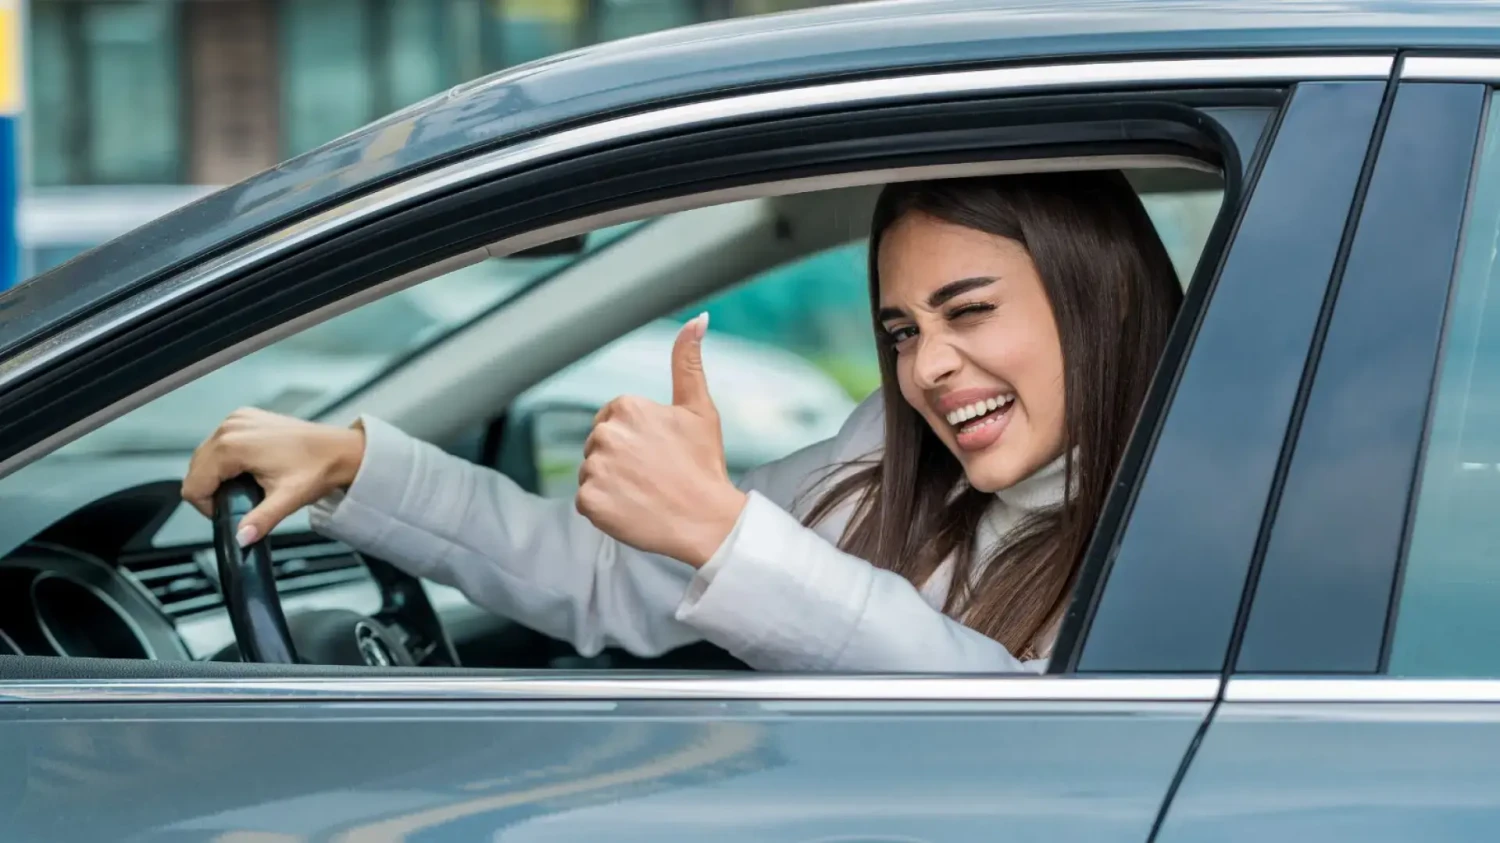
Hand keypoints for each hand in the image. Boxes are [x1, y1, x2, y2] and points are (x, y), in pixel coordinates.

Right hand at [181, 408, 365, 546]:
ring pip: (205, 455)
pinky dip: (227, 458)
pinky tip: (248, 468)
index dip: (206, 505)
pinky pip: (220, 442)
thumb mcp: (287, 499)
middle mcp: (231, 427)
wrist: (340, 450)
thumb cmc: (318, 467)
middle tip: (240, 501)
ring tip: (245, 485)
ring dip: (218, 474)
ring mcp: (238, 419)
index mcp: (233, 445)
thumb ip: (260, 520)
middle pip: (196, 469)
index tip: (228, 511)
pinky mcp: (245, 417)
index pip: (194, 484)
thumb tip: (241, 538)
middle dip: (211, 490)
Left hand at [576, 314, 747, 566]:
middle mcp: (605, 433)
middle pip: (598, 446)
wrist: (708, 522)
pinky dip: (606, 508)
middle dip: (620, 460)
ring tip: (645, 493)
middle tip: (654, 476)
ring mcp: (594, 468)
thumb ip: (688, 361)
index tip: (659, 455)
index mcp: (627, 407)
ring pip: (592, 473)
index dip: (636, 440)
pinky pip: (587, 501)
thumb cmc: (705, 465)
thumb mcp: (699, 409)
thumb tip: (698, 319)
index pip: (613, 421)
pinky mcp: (588, 500)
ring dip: (612, 484)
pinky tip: (633, 509)